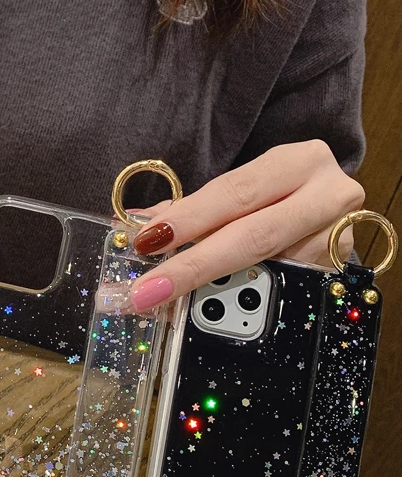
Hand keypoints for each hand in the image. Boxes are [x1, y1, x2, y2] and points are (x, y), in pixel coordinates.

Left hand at [127, 141, 364, 312]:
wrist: (333, 209)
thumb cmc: (278, 197)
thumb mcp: (242, 192)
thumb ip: (192, 208)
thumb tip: (135, 223)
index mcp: (298, 164)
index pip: (234, 192)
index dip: (189, 218)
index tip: (147, 241)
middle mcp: (329, 196)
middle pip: (253, 235)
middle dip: (193, 265)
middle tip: (148, 289)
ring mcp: (340, 241)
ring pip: (269, 270)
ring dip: (213, 290)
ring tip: (169, 302)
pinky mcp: (339, 275)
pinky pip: (283, 291)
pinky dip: (241, 301)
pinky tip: (212, 312)